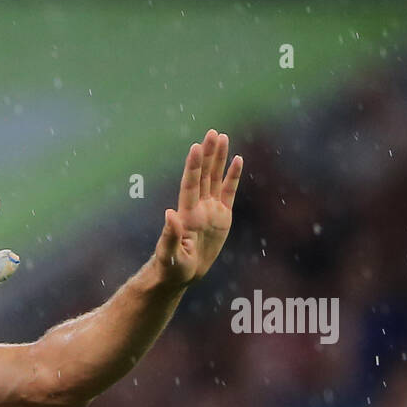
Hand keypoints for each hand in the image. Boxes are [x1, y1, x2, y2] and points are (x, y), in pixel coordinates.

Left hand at [154, 129, 242, 287]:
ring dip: (218, 158)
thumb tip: (169, 214)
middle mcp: (198, 207)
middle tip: (212, 132)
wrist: (182, 274)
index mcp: (186, 214)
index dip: (193, 166)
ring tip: (222, 137)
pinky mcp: (222, 217)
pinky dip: (233, 177)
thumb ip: (169, 236)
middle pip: (204, 176)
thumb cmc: (172, 267)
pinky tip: (238, 159)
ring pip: (215, 179)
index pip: (190, 185)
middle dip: (208, 155)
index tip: (196, 147)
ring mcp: (210, 210)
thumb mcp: (170, 255)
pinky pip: (229, 192)